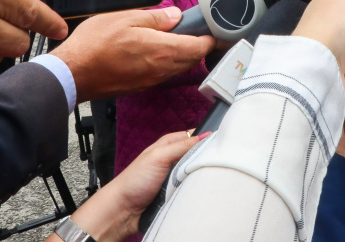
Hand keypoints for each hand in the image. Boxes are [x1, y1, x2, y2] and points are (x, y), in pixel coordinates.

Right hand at [52, 6, 216, 101]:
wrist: (72, 74)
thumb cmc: (94, 45)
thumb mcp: (125, 18)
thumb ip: (155, 18)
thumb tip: (176, 15)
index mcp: (163, 50)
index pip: (199, 47)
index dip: (209, 37)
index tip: (210, 27)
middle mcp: (162, 69)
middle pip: (192, 60)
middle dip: (199, 46)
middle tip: (196, 29)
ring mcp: (151, 80)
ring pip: (179, 68)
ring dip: (183, 55)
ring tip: (176, 37)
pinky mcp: (140, 86)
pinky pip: (164, 74)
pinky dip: (168, 62)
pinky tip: (156, 50)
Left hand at [57, 131, 202, 241]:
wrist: (124, 209)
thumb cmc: (135, 179)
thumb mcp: (159, 156)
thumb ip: (182, 145)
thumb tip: (206, 136)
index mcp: (170, 143)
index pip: (195, 136)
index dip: (207, 139)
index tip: (220, 145)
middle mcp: (174, 157)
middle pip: (199, 156)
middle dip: (205, 160)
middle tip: (214, 165)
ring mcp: (176, 175)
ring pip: (197, 173)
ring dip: (200, 177)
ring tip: (205, 179)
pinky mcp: (176, 191)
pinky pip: (192, 188)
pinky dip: (195, 190)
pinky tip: (198, 191)